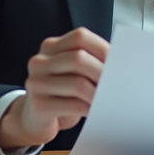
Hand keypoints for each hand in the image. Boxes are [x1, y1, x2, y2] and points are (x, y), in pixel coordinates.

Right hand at [0, 27, 108, 150]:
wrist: (35, 117)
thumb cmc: (61, 92)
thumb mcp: (73, 72)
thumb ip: (89, 62)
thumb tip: (119, 64)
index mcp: (51, 47)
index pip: (80, 37)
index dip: (102, 48)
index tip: (117, 62)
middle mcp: (39, 61)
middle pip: (78, 59)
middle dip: (102, 73)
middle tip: (117, 84)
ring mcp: (36, 83)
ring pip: (77, 83)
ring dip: (98, 94)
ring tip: (108, 100)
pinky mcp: (38, 105)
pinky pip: (72, 105)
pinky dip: (88, 108)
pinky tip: (94, 111)